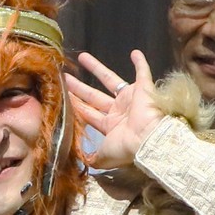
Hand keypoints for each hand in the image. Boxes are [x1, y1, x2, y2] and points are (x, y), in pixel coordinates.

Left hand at [63, 50, 165, 169]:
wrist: (150, 139)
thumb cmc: (127, 146)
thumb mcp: (104, 157)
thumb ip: (92, 158)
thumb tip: (80, 162)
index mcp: (110, 126)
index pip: (88, 113)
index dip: (76, 105)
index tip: (63, 95)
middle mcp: (119, 111)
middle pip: (93, 95)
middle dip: (79, 87)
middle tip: (65, 76)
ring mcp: (131, 99)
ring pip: (110, 79)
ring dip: (97, 68)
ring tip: (82, 57)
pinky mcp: (144, 88)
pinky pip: (143, 72)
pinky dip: (140, 63)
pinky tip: (135, 53)